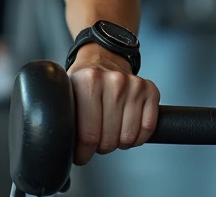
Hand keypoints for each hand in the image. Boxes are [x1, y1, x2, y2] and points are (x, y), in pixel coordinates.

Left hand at [68, 45, 159, 165]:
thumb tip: (65, 146)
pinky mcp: (150, 90)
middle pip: (109, 139)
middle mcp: (113, 81)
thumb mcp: (68, 93)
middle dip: (101, 147)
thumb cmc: (84, 81)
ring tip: (110, 133)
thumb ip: (66, 116)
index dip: (84, 152)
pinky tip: (127, 130)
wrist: (102, 59)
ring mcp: (134, 85)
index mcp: (88, 81)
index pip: (88, 134)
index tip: (81, 156)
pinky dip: (138, 137)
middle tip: (96, 141)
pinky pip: (147, 128)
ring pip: (128, 137)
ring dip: (119, 143)